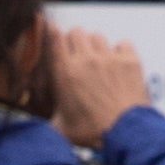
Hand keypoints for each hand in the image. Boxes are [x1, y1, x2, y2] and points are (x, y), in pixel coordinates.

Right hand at [49, 28, 149, 143]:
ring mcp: (109, 58)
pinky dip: (120, 50)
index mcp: (65, 73)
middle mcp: (86, 60)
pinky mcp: (129, 60)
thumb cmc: (93, 132)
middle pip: (76, 32)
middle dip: (75, 41)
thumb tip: (34, 128)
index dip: (54, 33)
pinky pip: (123, 43)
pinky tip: (119, 63)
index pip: (54, 38)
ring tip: (98, 60)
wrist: (125, 132)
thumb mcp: (61, 128)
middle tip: (78, 54)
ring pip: (98, 35)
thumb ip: (45, 121)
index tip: (54, 33)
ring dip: (96, 45)